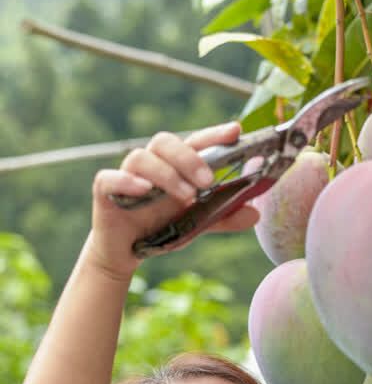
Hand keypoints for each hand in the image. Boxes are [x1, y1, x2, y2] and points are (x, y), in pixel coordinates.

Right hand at [87, 124, 259, 280]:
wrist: (127, 252)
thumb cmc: (161, 228)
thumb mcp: (197, 224)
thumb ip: (223, 217)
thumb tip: (255, 214)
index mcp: (174, 167)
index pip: (194, 143)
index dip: (214, 134)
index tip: (235, 131)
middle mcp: (151, 165)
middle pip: (165, 142)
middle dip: (189, 159)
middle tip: (208, 182)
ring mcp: (127, 175)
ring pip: (142, 157)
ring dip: (167, 175)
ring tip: (187, 198)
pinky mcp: (105, 191)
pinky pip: (110, 178)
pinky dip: (127, 182)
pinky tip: (143, 190)